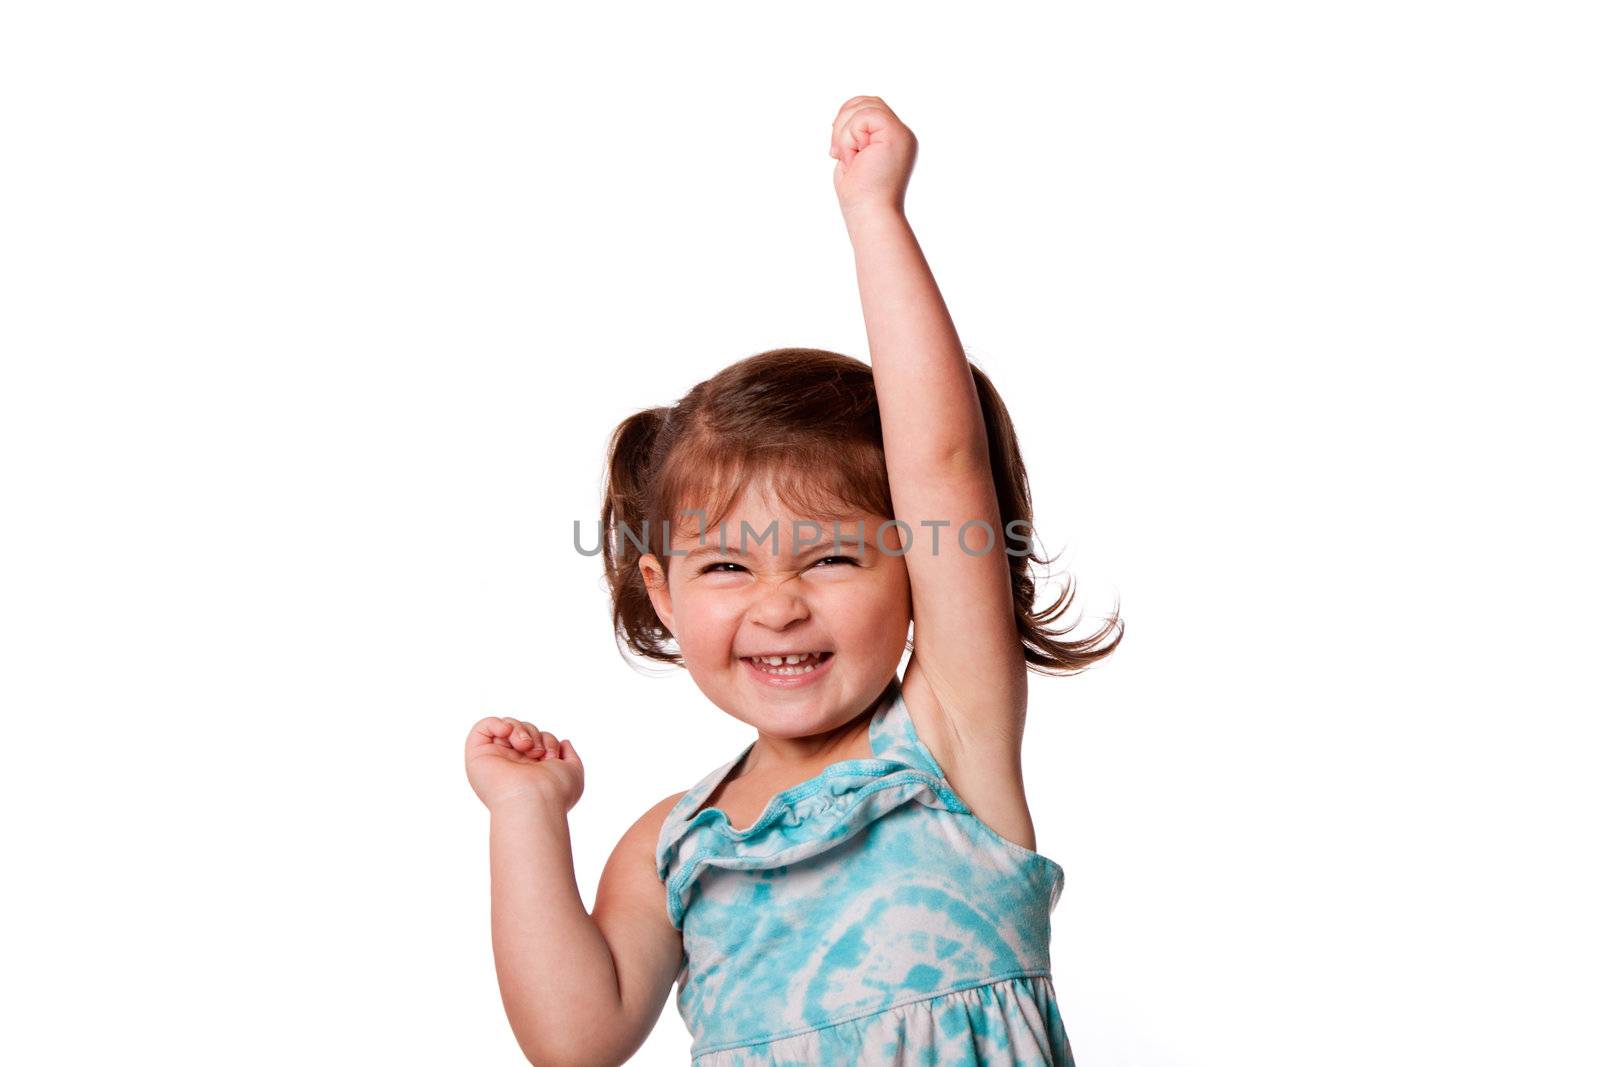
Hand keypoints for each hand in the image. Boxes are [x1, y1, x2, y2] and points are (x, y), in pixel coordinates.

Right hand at [465, 716, 583, 813]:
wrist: (535, 801)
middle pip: (522, 731)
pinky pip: (483, 726)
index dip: (548, 740)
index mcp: (530, 769)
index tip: (552, 757)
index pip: (537, 739)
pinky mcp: (478, 756)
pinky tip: (507, 732)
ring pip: (506, 726)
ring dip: (521, 730)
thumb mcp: (573, 772)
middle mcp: (511, 765)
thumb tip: (564, 742)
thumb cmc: (556, 791)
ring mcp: (494, 759)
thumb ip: (571, 756)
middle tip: (539, 753)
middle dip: (535, 734)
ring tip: (526, 746)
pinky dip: (497, 723)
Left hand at [829, 95, 917, 221]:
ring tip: (847, 158)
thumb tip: (841, 118)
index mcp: (892, 141)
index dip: (846, 121)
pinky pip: (865, 115)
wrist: (871, 215)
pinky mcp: (896, 134)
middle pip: (867, 101)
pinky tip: (853, 157)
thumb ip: (855, 137)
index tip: (837, 150)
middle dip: (843, 121)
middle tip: (837, 152)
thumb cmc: (860, 197)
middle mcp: (901, 135)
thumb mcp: (854, 159)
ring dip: (845, 132)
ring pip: (865, 106)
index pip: (869, 110)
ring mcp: (901, 134)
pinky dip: (850, 135)